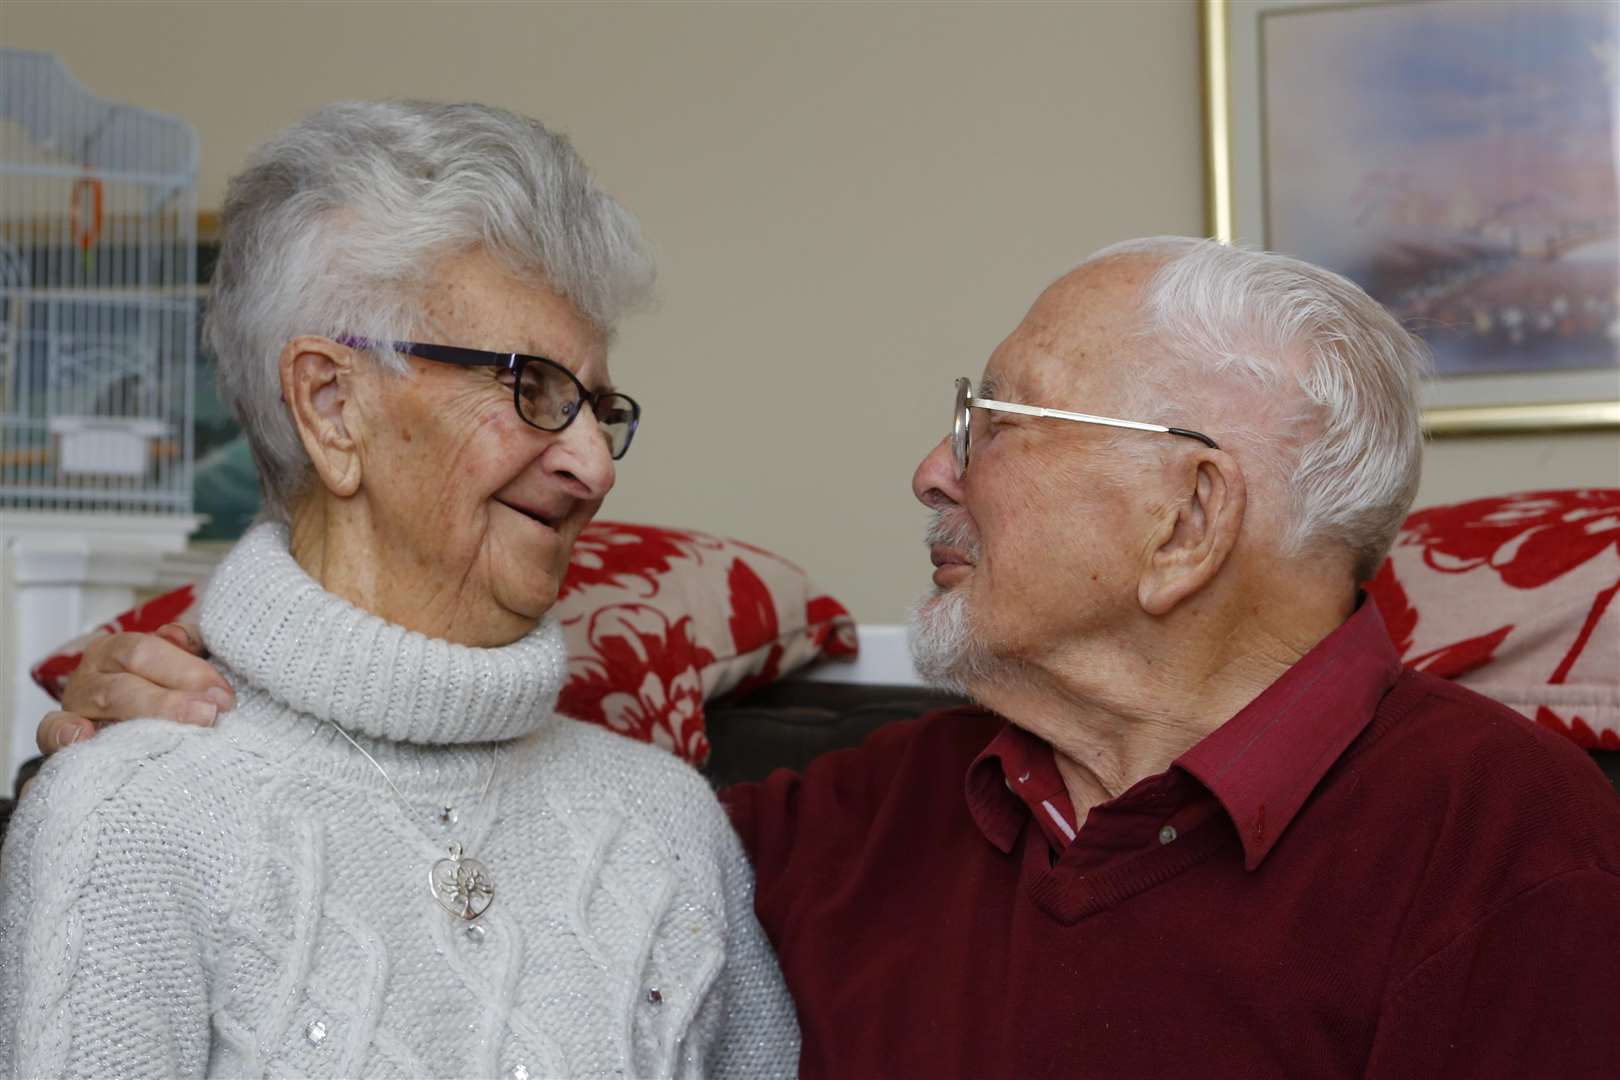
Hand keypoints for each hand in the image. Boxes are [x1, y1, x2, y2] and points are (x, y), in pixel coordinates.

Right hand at [37, 622, 232, 754]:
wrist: (128, 735)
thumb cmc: (160, 693)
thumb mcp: (177, 664)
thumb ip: (186, 643)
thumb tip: (179, 635)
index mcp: (117, 650)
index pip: (148, 651)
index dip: (189, 670)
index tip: (224, 697)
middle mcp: (92, 675)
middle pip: (128, 679)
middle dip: (173, 698)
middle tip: (210, 714)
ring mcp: (75, 707)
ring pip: (106, 703)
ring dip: (147, 714)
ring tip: (178, 729)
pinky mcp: (61, 741)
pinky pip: (51, 733)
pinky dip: (62, 733)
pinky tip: (82, 736)